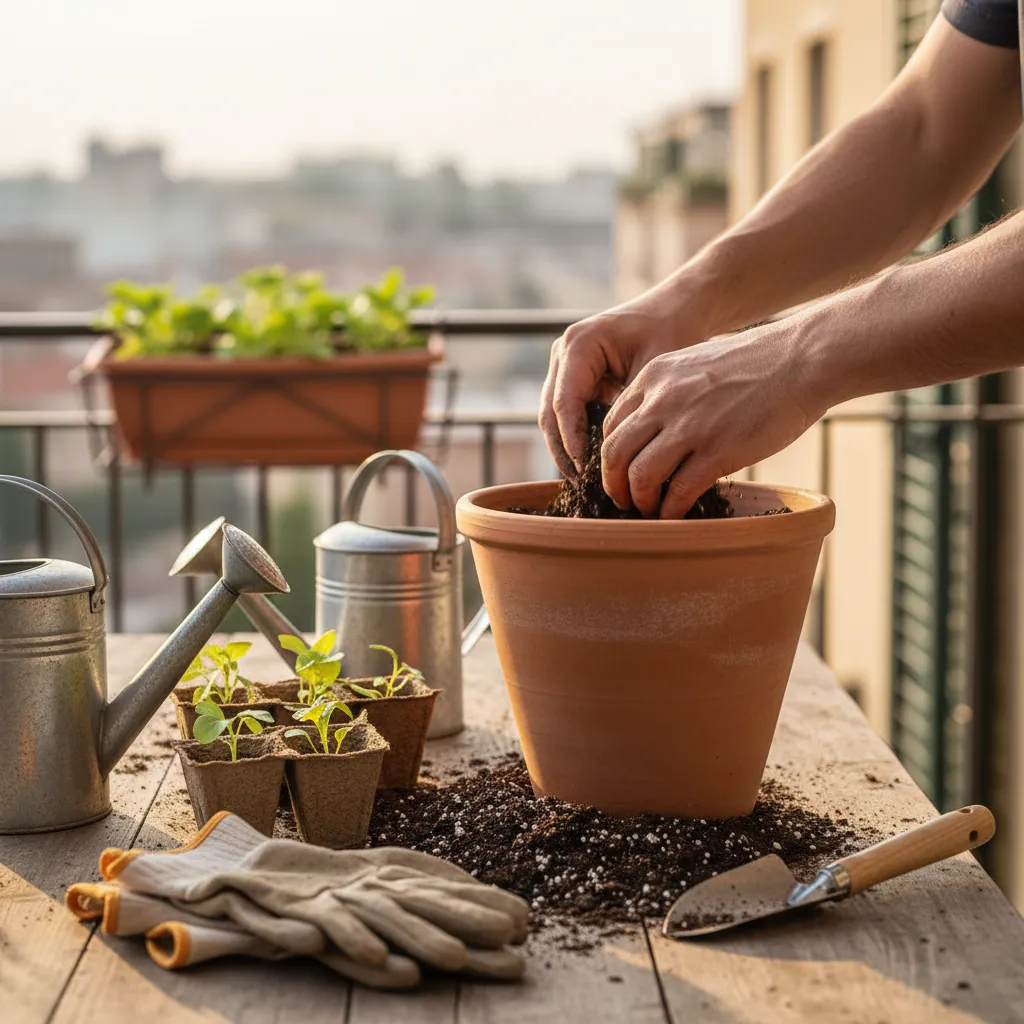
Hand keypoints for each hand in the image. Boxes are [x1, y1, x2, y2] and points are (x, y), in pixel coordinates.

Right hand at [539, 284, 709, 477]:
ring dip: (566, 449)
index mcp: (579, 345)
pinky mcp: (573, 379)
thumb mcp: (655, 371)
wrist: (675, 311)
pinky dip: (575, 439)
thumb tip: (620, 456)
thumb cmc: (671, 332)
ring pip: (552, 418)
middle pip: (550, 414)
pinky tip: (591, 465)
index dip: (572, 441)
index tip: (586, 471)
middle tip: (582, 485)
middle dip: (564, 452)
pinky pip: (567, 415)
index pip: (564, 403)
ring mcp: (564, 366)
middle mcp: (563, 354)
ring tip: (585, 482)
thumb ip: (632, 409)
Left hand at [600, 321, 827, 518]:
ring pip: (640, 475)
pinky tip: (676, 514)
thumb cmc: (755, 364)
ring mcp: (689, 426)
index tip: (619, 473)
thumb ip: (668, 394)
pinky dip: (671, 510)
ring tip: (650, 511)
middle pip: (614, 454)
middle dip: (614, 485)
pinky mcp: (718, 450)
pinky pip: (679, 490)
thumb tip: (655, 432)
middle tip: (624, 500)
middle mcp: (662, 401)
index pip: (610, 426)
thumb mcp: (695, 364)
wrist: (801, 359)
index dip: (610, 457)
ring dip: (640, 501)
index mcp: (653, 378)